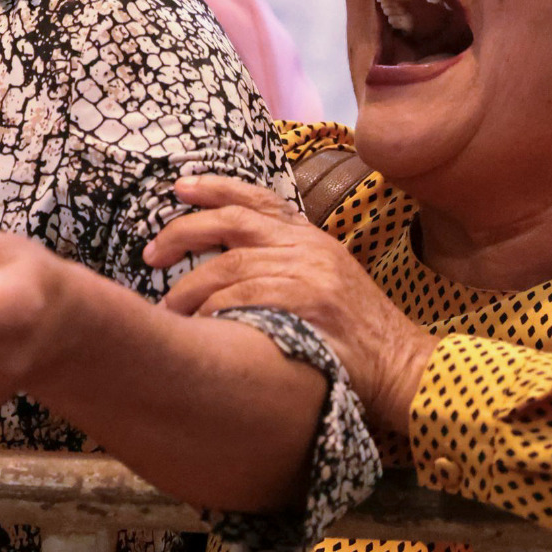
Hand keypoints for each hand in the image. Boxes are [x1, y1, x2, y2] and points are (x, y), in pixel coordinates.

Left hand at [144, 175, 434, 442]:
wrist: (401, 364)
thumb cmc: (354, 329)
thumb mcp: (326, 278)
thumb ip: (283, 259)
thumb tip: (223, 255)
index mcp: (311, 237)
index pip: (258, 199)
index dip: (214, 188)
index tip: (178, 187)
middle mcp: (308, 248)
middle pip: (232, 223)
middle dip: (182, 234)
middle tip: (150, 254)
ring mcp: (309, 275)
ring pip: (229, 267)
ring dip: (189, 289)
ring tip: (169, 308)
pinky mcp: (307, 306)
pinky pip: (243, 300)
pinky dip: (214, 310)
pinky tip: (199, 325)